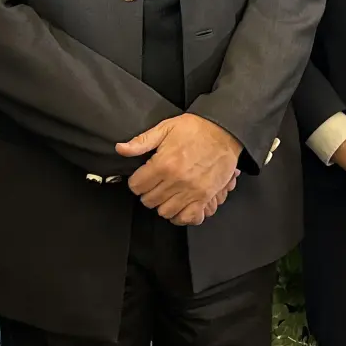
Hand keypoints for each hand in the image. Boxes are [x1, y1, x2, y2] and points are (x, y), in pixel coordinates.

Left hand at [118, 114, 241, 224]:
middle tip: (154, 184)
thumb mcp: (165, 128)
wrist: (224, 131)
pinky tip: (180, 206)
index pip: (136, 186)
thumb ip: (142, 141)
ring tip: (166, 194)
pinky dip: (182, 215)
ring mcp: (192, 191)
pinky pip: (189, 217)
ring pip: (165, 212)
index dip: (136, 181)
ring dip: (163, 204)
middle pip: (149, 201)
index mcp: (163, 163)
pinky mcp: (205, 196)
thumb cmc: (196, 128)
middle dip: (148, 193)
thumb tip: (121, 149)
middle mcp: (176, 180)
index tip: (142, 177)